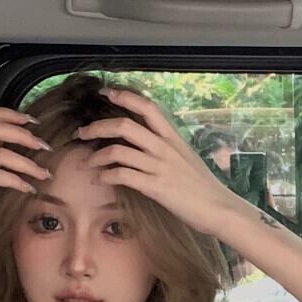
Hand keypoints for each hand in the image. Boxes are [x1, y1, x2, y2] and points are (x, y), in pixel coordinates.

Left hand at [76, 89, 242, 235]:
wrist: (219, 208)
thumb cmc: (203, 186)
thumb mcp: (186, 158)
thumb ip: (167, 147)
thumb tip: (148, 141)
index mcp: (172, 137)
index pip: (147, 107)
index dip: (124, 96)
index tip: (106, 92)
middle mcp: (164, 148)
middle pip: (124, 126)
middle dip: (97, 127)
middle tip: (82, 133)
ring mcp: (159, 167)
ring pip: (118, 151)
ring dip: (95, 156)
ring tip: (86, 163)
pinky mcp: (155, 187)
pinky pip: (123, 176)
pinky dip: (106, 176)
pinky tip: (101, 179)